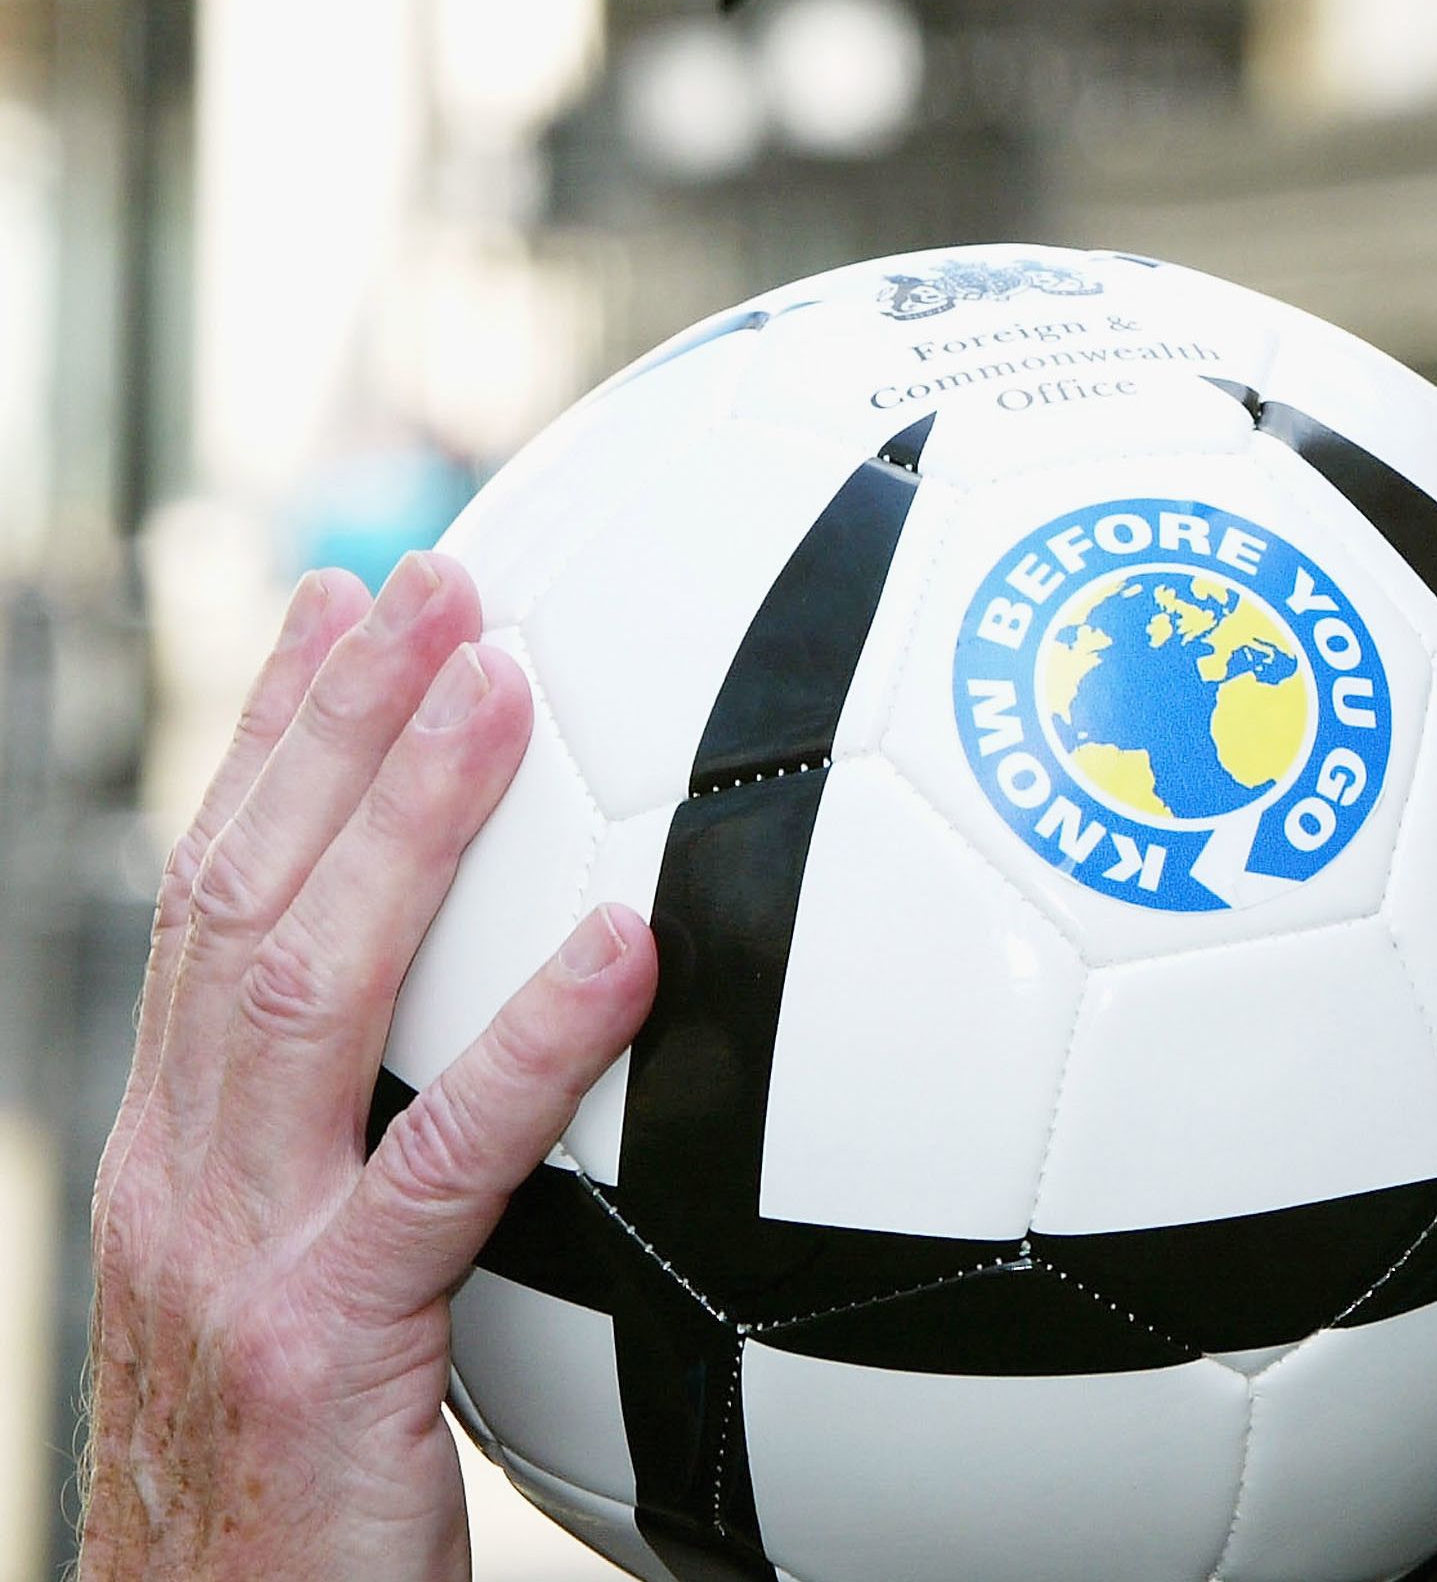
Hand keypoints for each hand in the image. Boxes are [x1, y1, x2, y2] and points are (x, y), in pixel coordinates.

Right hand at [79, 553, 655, 1579]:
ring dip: (408, 813)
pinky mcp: (312, 1344)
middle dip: (334, 722)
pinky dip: (533, 1042)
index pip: (208, 898)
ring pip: (307, 980)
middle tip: (435, 580)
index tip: (338, 611)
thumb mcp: (322, 1305)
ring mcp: (229, 1253)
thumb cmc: (295, 1502)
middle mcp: (180, 1173)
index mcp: (181, 1151)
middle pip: (242, 893)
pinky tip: (623, 946)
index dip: (269, 744)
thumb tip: (515, 1068)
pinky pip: (441, 1165)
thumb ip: (391, 1176)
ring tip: (503, 678)